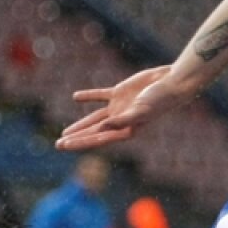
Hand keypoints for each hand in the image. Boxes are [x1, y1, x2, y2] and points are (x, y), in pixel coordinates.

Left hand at [56, 66, 176, 150]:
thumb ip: (120, 121)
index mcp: (125, 130)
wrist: (169, 83)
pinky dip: (88, 96)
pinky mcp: (119, 93)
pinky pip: (100, 96)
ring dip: (80, 125)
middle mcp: (120, 122)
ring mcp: (119, 108)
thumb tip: (100, 129)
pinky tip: (76, 97)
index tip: (64, 145)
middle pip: (92, 132)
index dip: (79, 142)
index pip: (97, 139)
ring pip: (94, 118)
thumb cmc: (158, 101)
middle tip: (58, 144)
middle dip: (75, 138)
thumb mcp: (139, 112)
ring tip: (65, 132)